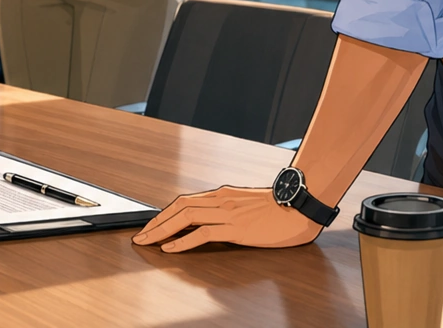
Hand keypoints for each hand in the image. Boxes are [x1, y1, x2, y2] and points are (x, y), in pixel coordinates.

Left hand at [131, 186, 322, 251]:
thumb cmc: (279, 208)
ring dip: (162, 230)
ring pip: (185, 217)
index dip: (165, 213)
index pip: (185, 202)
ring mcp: (227, 213)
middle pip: (179, 207)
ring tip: (148, 241)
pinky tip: (170, 248)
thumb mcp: (247, 206)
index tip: (151, 224)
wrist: (301, 207)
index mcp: (223, 195)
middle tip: (141, 234)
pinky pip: (203, 233)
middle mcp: (221, 200)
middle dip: (156, 221)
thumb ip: (229, 210)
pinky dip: (182, 241)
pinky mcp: (236, 228)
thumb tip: (212, 222)